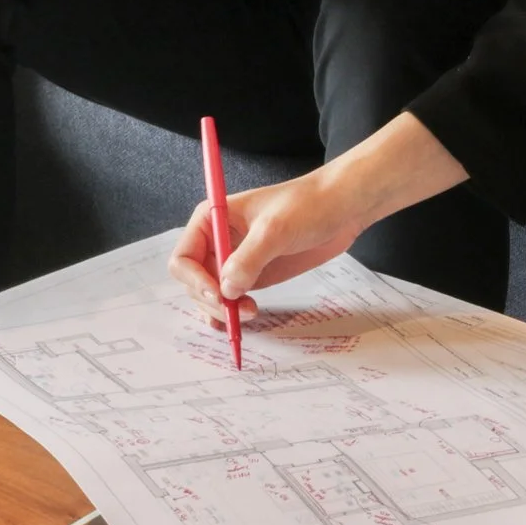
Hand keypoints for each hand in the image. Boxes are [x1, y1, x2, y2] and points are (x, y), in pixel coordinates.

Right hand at [167, 114, 470, 325]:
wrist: (342, 208)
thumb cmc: (308, 206)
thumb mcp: (276, 230)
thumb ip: (248, 259)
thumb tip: (226, 291)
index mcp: (212, 218)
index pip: (184, 258)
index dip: (195, 281)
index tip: (220, 296)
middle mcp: (218, 240)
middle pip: (194, 282)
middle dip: (210, 300)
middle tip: (238, 312)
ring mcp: (235, 259)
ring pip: (211, 295)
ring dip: (221, 311)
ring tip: (246, 317)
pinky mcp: (253, 273)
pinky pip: (232, 299)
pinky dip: (232, 313)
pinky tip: (244, 319)